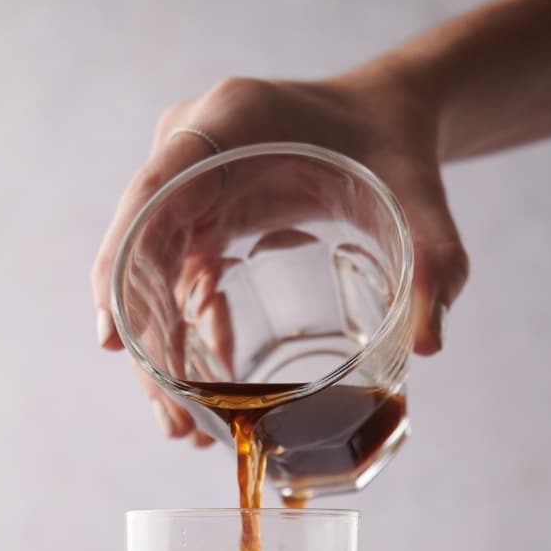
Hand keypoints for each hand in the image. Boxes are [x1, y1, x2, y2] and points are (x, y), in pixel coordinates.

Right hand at [91, 71, 468, 439]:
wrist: (388, 122)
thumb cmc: (399, 147)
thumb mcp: (422, 200)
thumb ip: (435, 263)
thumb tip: (432, 343)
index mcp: (228, 121)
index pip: (153, 196)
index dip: (123, 267)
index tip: (115, 342)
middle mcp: (193, 150)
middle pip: (143, 251)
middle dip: (150, 345)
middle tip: (174, 423)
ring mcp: (191, 186)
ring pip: (152, 278)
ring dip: (163, 357)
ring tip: (186, 429)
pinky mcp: (201, 220)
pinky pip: (178, 285)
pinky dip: (190, 341)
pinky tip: (211, 392)